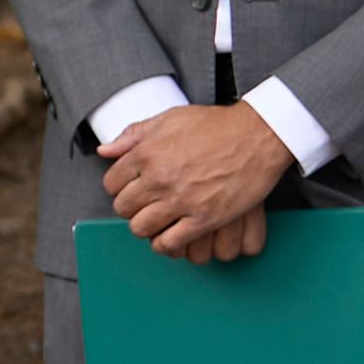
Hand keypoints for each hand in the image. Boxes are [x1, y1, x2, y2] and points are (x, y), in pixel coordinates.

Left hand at [97, 99, 287, 263]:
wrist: (258, 135)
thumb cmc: (215, 125)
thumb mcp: (169, 119)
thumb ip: (133, 135)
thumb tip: (104, 150)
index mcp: (146, 154)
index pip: (112, 184)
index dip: (120, 188)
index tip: (132, 189)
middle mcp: (159, 178)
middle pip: (124, 208)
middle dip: (131, 209)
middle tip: (145, 206)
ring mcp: (182, 199)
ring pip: (142, 228)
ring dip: (146, 228)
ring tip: (157, 222)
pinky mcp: (205, 217)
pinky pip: (170, 242)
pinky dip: (166, 245)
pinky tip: (170, 238)